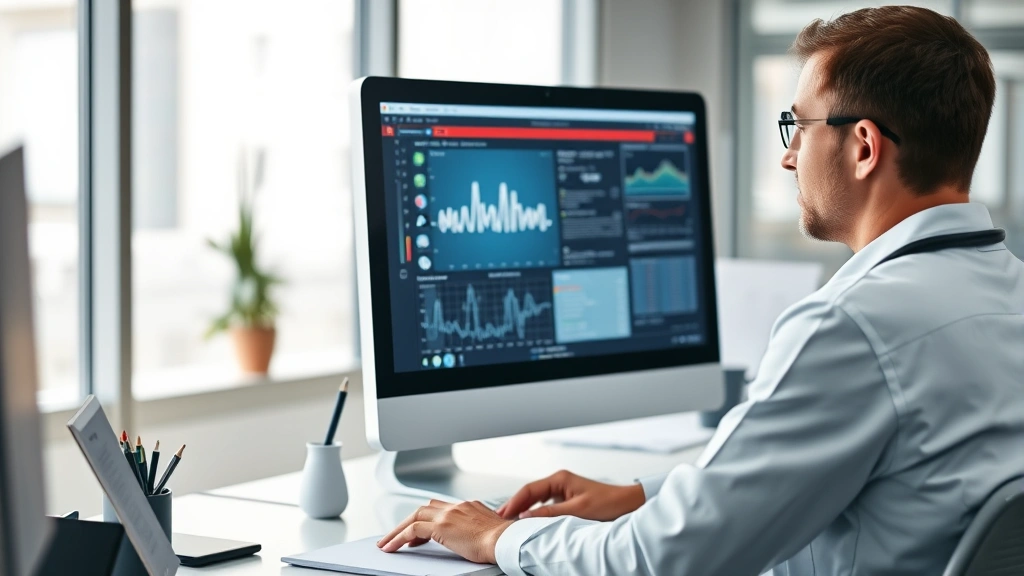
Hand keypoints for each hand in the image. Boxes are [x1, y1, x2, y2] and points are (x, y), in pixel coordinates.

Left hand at [377, 499, 512, 564]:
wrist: (505, 540)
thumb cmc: (502, 540)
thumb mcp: (490, 530)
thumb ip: (478, 528)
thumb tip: (476, 537)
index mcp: (469, 506)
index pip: (441, 507)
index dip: (427, 518)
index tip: (419, 532)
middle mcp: (456, 506)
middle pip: (424, 508)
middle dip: (408, 521)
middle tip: (396, 535)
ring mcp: (447, 515)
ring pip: (414, 516)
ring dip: (399, 529)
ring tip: (388, 542)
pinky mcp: (440, 527)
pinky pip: (412, 531)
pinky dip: (399, 538)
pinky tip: (392, 547)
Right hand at [496, 470, 645, 521]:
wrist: (626, 504)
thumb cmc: (607, 503)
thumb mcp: (577, 510)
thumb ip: (550, 513)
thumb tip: (526, 517)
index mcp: (560, 479)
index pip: (529, 490)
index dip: (514, 502)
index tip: (503, 514)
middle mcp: (559, 481)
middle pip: (530, 493)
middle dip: (514, 505)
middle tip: (500, 518)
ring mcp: (563, 490)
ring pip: (536, 499)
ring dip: (523, 509)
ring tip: (509, 520)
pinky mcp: (567, 499)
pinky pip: (545, 504)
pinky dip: (534, 512)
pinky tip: (529, 520)